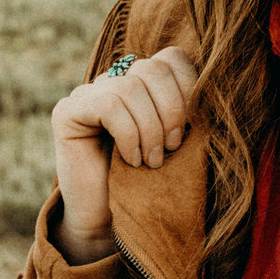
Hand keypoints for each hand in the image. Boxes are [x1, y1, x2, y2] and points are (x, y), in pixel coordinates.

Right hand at [50, 47, 197, 263]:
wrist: (111, 220)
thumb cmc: (150, 180)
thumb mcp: (177, 139)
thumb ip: (189, 110)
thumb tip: (212, 88)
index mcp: (144, 81)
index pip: (172, 58)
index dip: (189, 87)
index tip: (192, 126)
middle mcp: (115, 79)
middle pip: (153, 69)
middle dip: (171, 110)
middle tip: (173, 147)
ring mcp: (88, 92)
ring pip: (130, 87)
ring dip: (149, 129)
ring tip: (153, 161)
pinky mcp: (67, 110)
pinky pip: (108, 105)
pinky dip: (128, 134)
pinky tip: (132, 160)